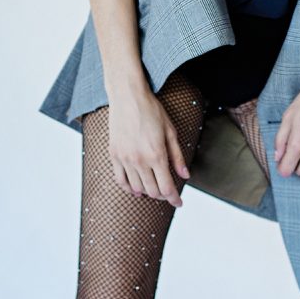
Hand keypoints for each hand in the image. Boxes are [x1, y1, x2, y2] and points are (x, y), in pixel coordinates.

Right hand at [106, 86, 190, 207]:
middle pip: (153, 191)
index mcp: (157, 155)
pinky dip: (129, 188)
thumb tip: (185, 175)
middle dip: (163, 195)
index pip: (167, 188)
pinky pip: (120, 180)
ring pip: (137, 188)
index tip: (179, 203)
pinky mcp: (114, 155)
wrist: (127, 96)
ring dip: (147, 192)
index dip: (174, 199)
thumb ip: (177, 156)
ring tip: (153, 190)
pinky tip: (135, 188)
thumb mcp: (170, 131)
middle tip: (168, 192)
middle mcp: (140, 160)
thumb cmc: (151, 110)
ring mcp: (125, 159)